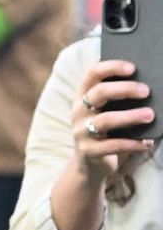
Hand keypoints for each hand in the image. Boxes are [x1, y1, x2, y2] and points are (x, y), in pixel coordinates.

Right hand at [73, 58, 153, 180]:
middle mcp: (79, 111)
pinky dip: (132, 144)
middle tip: (146, 91)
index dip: (111, 67)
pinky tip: (147, 142)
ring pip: (105, 120)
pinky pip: (112, 146)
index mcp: (83, 95)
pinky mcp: (89, 150)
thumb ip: (120, 98)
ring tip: (150, 115)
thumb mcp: (107, 110)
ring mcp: (81, 131)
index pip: (93, 74)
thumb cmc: (106, 129)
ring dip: (130, 116)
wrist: (89, 162)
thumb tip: (149, 86)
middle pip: (99, 93)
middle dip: (124, 89)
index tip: (133, 68)